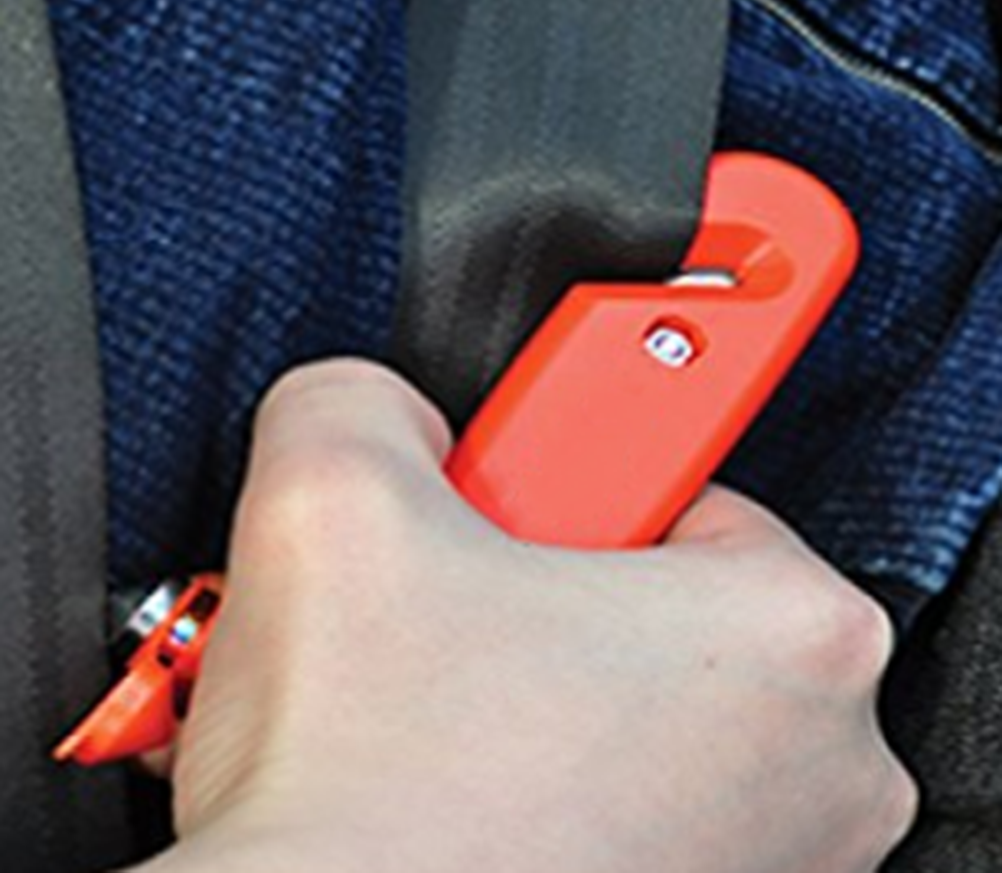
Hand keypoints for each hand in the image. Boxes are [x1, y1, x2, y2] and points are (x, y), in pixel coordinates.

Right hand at [142, 360, 916, 872]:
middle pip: (652, 580)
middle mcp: (817, 754)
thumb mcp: (331, 498)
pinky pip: (619, 775)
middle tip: (457, 592)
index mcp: (786, 628)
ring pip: (626, 684)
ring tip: (443, 694)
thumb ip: (363, 394)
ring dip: (528, 664)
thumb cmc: (366, 806)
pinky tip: (461, 765)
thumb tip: (379, 400)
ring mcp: (767, 848)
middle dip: (538, 572)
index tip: (576, 422)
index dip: (589, 434)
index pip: (686, 460)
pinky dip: (541, 751)